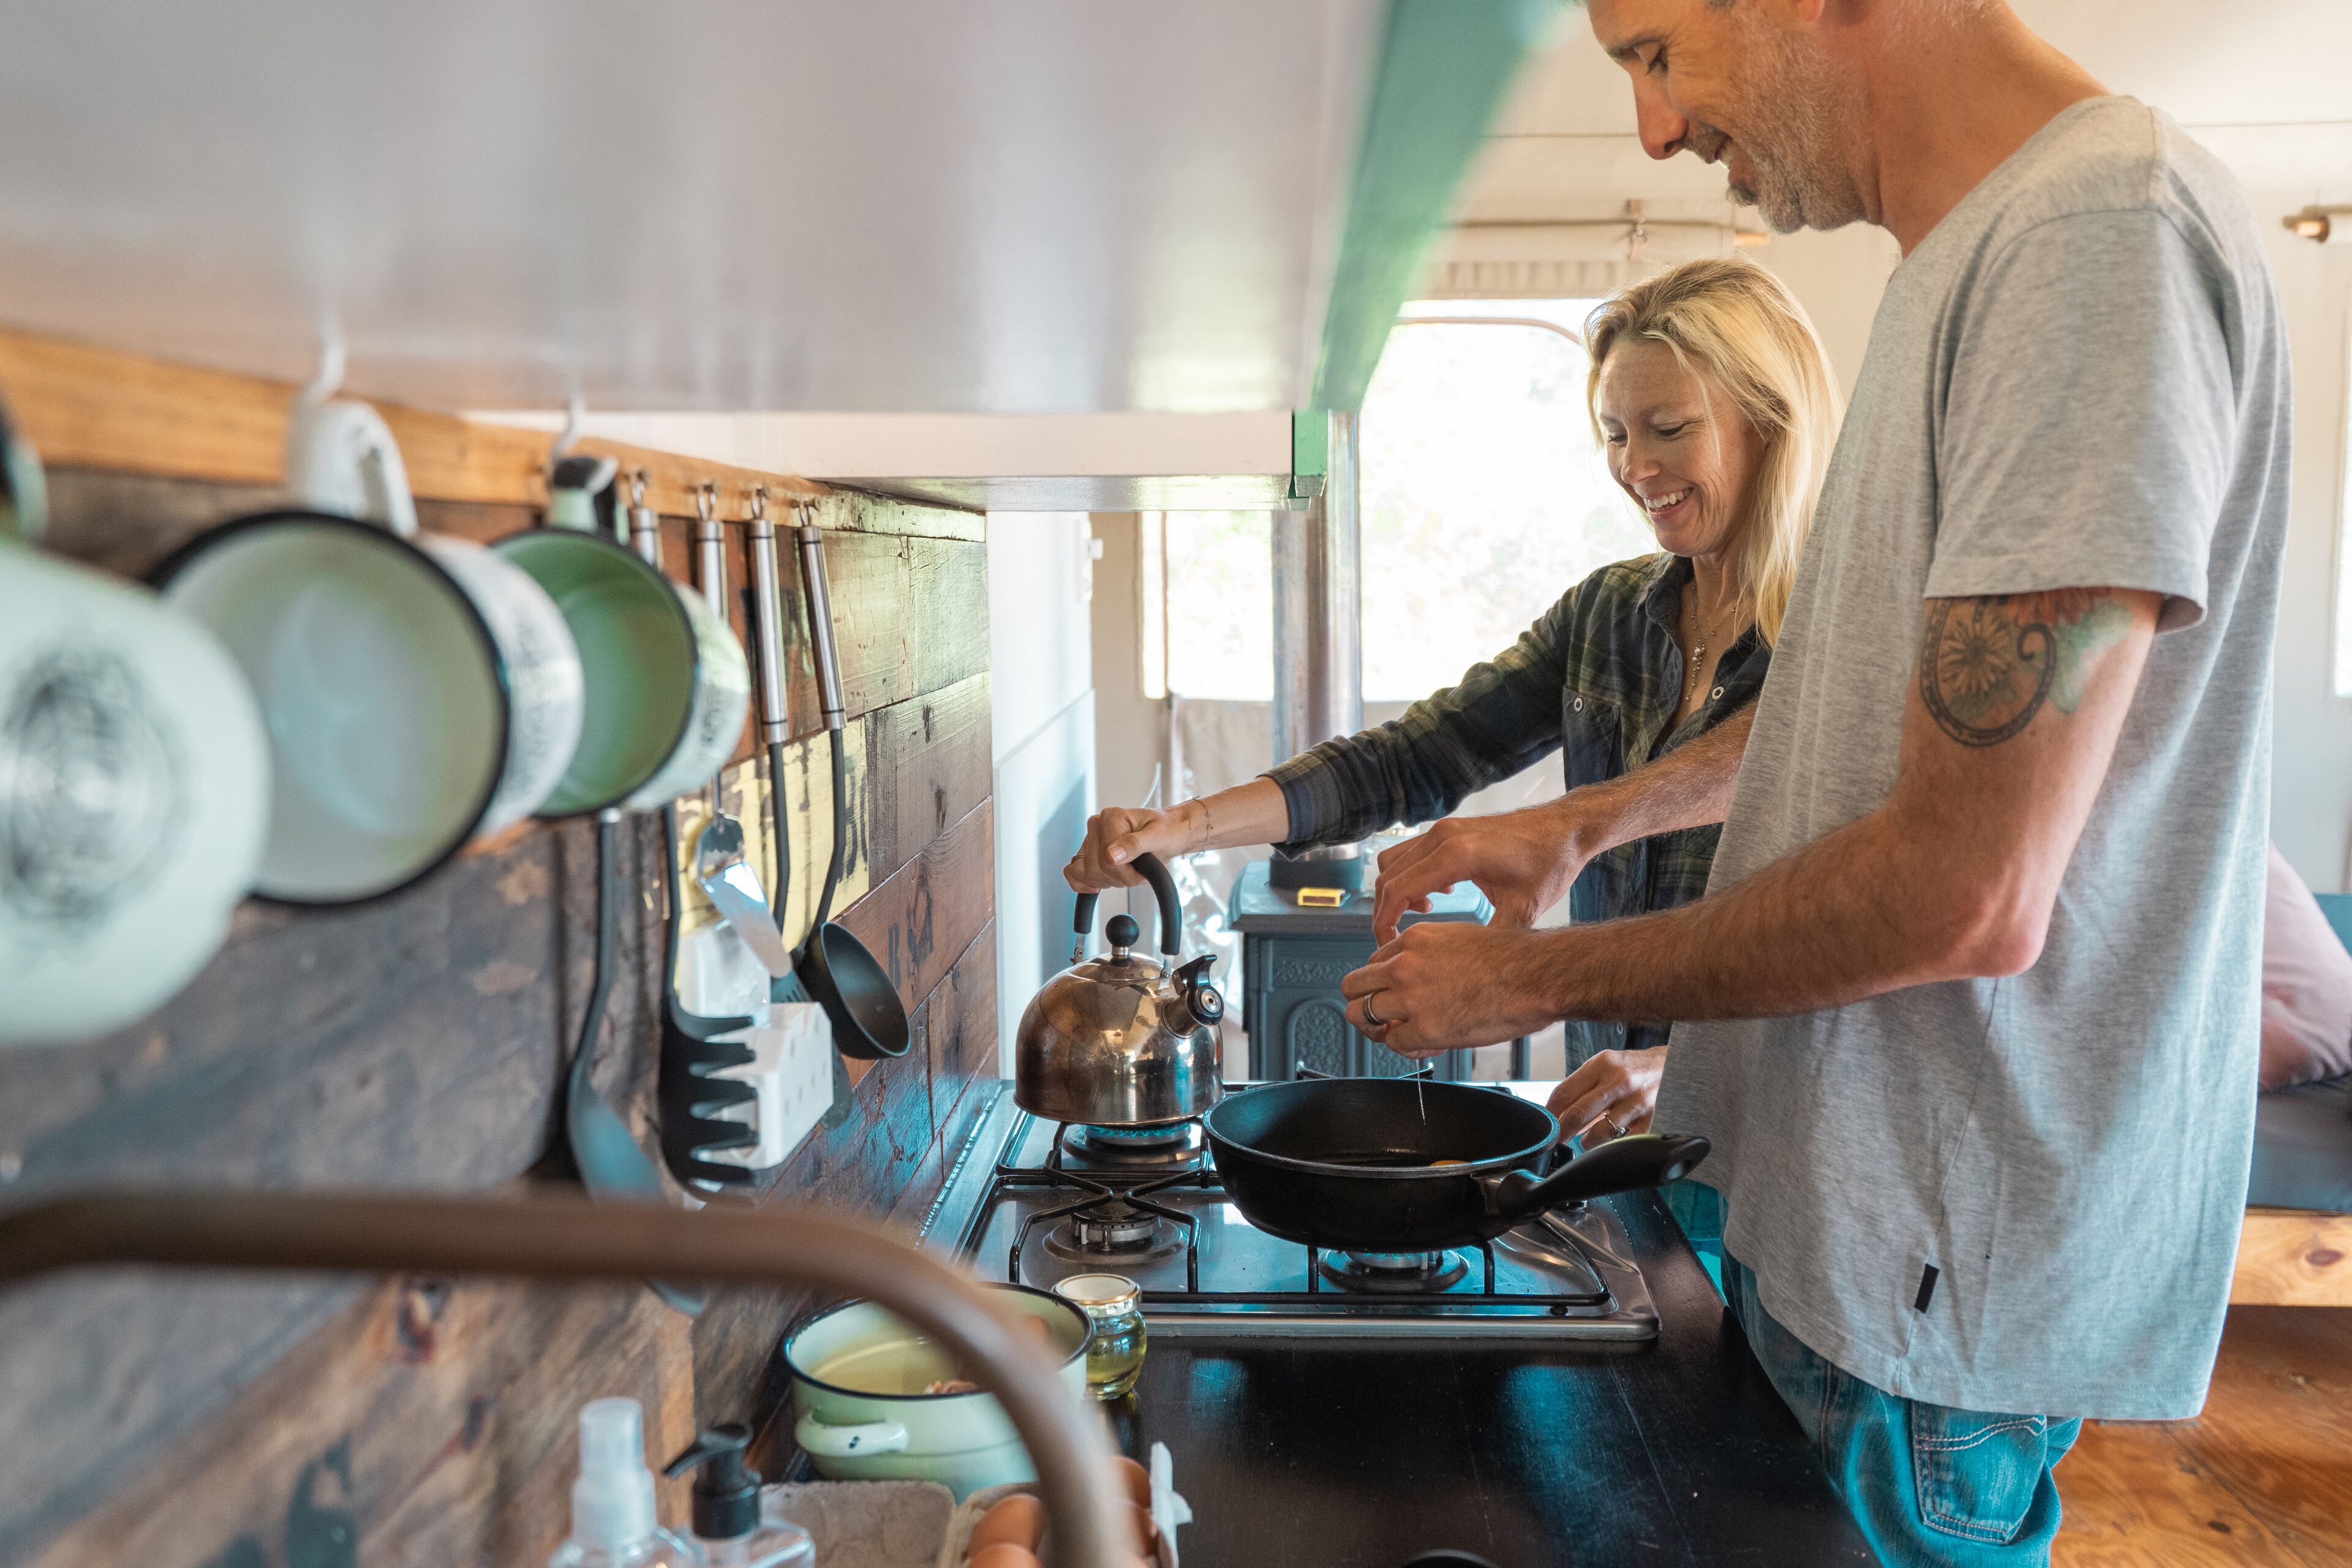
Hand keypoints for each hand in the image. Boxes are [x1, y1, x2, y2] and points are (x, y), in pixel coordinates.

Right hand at [1064, 804, 1198, 892]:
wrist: (1170, 833)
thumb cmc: (1167, 831)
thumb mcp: (1158, 837)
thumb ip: (1135, 845)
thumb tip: (1110, 856)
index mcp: (1111, 817)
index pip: (1106, 860)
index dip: (1127, 874)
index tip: (1144, 870)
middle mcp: (1096, 825)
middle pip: (1095, 869)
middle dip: (1120, 878)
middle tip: (1139, 871)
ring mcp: (1090, 840)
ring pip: (1085, 874)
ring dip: (1108, 881)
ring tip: (1127, 871)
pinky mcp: (1088, 852)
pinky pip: (1073, 872)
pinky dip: (1084, 883)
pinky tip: (1097, 886)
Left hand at [1340, 922, 1562, 1055]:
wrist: (1537, 976)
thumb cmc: (1514, 959)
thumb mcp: (1461, 939)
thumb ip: (1432, 955)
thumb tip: (1423, 979)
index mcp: (1415, 939)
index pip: (1375, 963)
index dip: (1383, 984)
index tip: (1396, 996)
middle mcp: (1405, 965)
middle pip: (1353, 986)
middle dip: (1363, 1003)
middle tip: (1382, 1018)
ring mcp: (1411, 997)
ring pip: (1361, 1015)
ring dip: (1376, 1028)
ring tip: (1398, 1034)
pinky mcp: (1424, 1028)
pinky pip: (1393, 1043)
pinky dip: (1405, 1048)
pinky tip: (1427, 1046)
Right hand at [1370, 798, 1596, 944]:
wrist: (1567, 828)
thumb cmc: (1550, 864)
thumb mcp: (1523, 910)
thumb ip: (1491, 940)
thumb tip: (1468, 975)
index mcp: (1456, 854)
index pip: (1398, 889)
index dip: (1385, 921)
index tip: (1388, 947)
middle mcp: (1442, 835)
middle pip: (1388, 875)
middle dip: (1387, 910)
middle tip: (1399, 940)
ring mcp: (1444, 828)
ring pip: (1395, 861)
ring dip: (1398, 890)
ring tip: (1424, 915)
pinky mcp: (1450, 829)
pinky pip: (1412, 852)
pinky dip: (1412, 875)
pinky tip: (1440, 894)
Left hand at [1546, 1047, 1666, 1143]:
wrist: (1676, 1065)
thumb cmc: (1636, 1067)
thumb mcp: (1607, 1065)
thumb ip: (1583, 1086)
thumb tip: (1558, 1112)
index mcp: (1602, 1064)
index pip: (1565, 1092)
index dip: (1550, 1113)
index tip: (1546, 1124)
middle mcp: (1619, 1081)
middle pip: (1578, 1113)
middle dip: (1562, 1132)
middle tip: (1557, 1141)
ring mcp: (1637, 1101)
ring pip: (1601, 1133)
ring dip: (1588, 1142)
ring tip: (1587, 1141)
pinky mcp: (1653, 1119)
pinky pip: (1625, 1142)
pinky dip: (1613, 1147)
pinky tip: (1611, 1143)